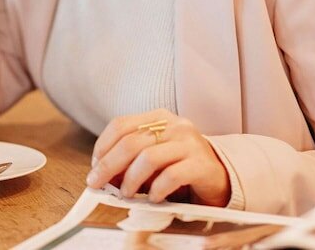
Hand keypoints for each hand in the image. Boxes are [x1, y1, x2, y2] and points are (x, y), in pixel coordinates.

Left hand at [86, 109, 229, 206]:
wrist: (220, 175)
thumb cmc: (179, 165)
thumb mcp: (152, 157)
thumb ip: (129, 159)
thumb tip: (101, 173)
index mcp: (158, 117)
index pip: (120, 124)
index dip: (102, 146)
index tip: (94, 166)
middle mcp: (174, 125)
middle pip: (131, 142)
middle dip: (109, 165)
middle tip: (98, 184)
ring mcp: (190, 143)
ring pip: (149, 157)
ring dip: (131, 179)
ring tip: (126, 193)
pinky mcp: (202, 164)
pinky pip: (172, 175)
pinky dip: (157, 188)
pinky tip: (153, 197)